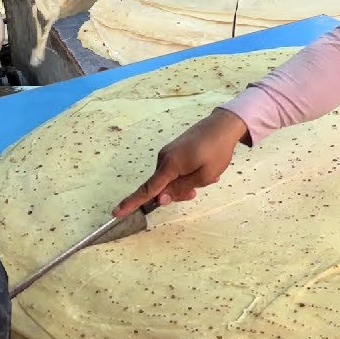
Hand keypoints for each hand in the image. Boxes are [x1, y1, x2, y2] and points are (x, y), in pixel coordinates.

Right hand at [113, 108, 248, 217]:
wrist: (223, 125)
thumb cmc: (217, 151)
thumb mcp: (203, 176)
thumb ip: (180, 189)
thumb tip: (159, 200)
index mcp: (170, 165)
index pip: (148, 189)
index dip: (132, 202)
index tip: (117, 213)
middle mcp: (164, 158)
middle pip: (162, 186)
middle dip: (177, 193)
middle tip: (197, 190)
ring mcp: (168, 153)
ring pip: (170, 179)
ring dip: (185, 183)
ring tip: (207, 176)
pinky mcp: (174, 150)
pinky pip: (175, 170)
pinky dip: (186, 175)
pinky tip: (203, 169)